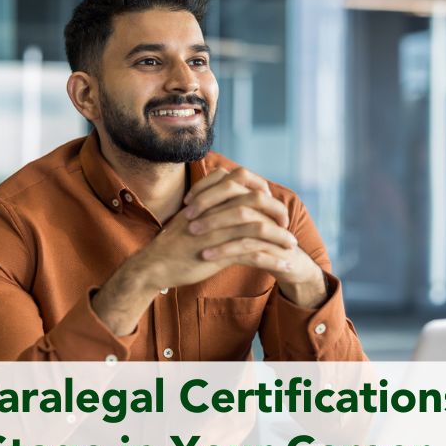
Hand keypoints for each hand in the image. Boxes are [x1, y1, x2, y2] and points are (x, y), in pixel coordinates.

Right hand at [90, 168, 302, 334]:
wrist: (154, 265)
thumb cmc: (174, 243)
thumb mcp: (192, 217)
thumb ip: (211, 206)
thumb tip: (232, 202)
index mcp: (207, 198)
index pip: (242, 180)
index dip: (261, 190)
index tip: (271, 203)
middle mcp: (213, 211)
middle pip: (255, 201)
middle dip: (276, 211)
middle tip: (286, 223)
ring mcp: (216, 232)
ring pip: (258, 228)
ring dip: (279, 237)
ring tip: (292, 246)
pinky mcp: (217, 254)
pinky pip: (252, 255)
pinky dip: (271, 259)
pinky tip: (283, 265)